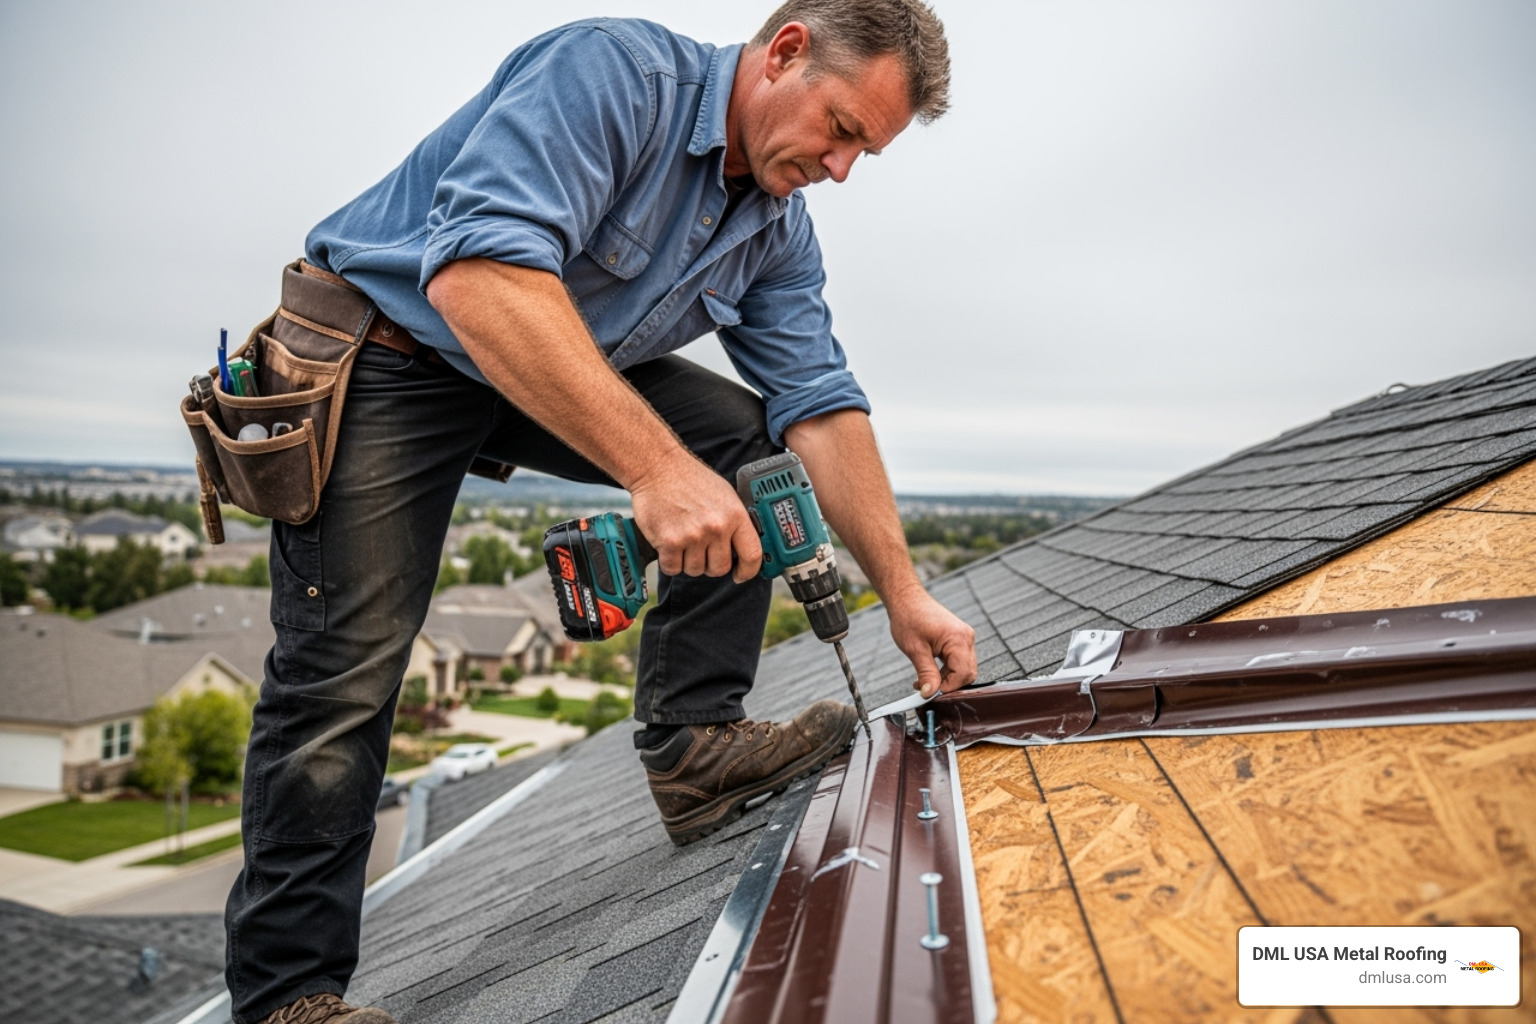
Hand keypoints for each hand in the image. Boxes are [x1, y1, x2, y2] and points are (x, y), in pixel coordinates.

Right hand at [629, 453, 762, 581]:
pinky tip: (669, 543)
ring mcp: (693, 536)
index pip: (752, 555)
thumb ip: (735, 522)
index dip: (748, 571)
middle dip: (710, 564)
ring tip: (683, 539)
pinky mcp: (669, 542)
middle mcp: (716, 527)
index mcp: (734, 515)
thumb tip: (743, 547)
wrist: (658, 468)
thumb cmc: (690, 479)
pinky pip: (673, 568)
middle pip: (720, 568)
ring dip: (688, 561)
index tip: (741, 574)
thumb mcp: (724, 495)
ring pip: (695, 570)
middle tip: (701, 549)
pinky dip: (669, 561)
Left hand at [888, 592, 976, 698]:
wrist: (906, 599)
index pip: (963, 673)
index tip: (931, 693)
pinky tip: (929, 672)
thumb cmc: (909, 618)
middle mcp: (966, 638)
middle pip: (966, 673)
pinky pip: (957, 661)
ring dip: (945, 678)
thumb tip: (930, 693)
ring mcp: (963, 638)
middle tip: (926, 688)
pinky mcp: (958, 639)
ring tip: (923, 681)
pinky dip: (945, 670)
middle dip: (948, 684)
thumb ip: (926, 673)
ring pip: (962, 669)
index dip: (948, 687)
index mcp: (959, 638)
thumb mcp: (915, 649)